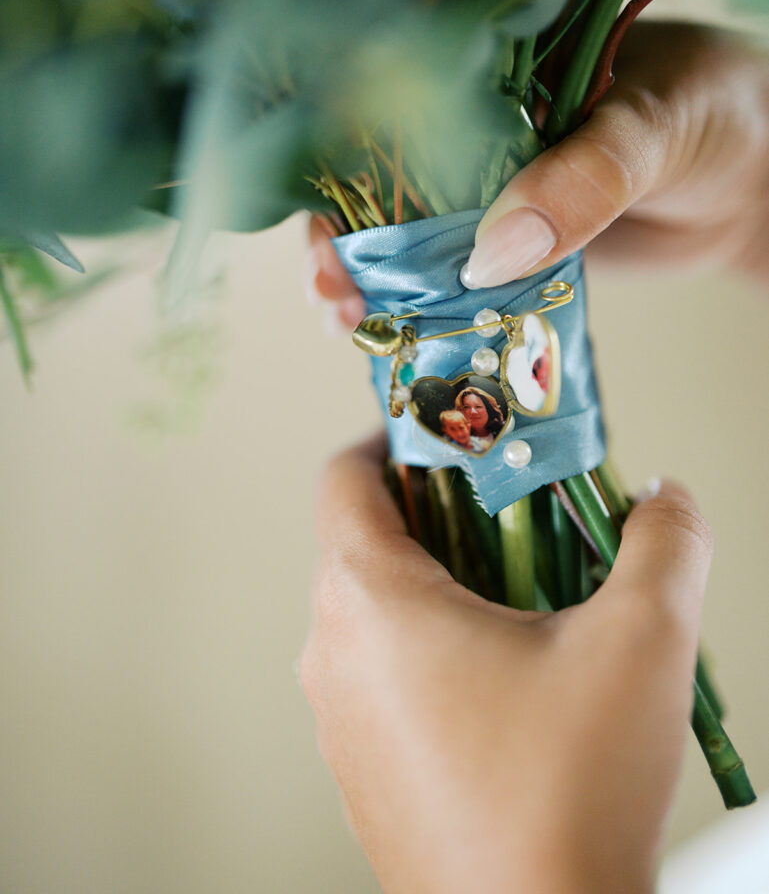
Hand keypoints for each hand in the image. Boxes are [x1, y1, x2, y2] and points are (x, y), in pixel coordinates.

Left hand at [301, 435, 712, 893]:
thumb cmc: (566, 795)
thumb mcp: (640, 643)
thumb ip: (664, 544)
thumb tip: (665, 499)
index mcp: (369, 600)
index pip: (346, 476)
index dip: (398, 437)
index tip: (453, 434)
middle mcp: (332, 653)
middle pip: (366, 541)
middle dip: (444, 514)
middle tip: (520, 516)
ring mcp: (340, 719)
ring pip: (377, 612)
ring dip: (445, 586)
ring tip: (530, 601)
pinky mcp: (362, 770)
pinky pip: (384, 675)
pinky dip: (435, 651)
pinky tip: (513, 683)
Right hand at [307, 22, 768, 319]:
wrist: (759, 182)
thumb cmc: (715, 117)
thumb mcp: (651, 128)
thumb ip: (580, 180)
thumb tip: (490, 255)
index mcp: (490, 89)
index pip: (391, 132)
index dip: (344, 189)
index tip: (331, 246)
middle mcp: (479, 148)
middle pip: (384, 202)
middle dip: (345, 254)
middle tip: (335, 304)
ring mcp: (497, 207)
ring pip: (416, 254)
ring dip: (376, 294)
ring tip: (354, 331)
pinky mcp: (522, 260)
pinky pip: (466, 291)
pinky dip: (434, 320)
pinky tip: (404, 346)